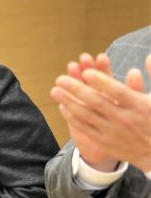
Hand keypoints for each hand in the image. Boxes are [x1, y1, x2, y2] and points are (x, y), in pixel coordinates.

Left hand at [52, 53, 150, 171]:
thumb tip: (148, 56)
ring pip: (87, 115)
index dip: (102, 82)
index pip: (118, 92)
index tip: (87, 72)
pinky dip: (73, 117)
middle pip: (97, 102)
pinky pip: (85, 128)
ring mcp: (112, 131)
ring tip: (55, 91)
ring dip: (69, 102)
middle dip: (77, 89)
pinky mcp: (104, 142)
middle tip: (60, 79)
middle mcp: (124, 119)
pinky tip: (63, 106)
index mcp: (139, 106)